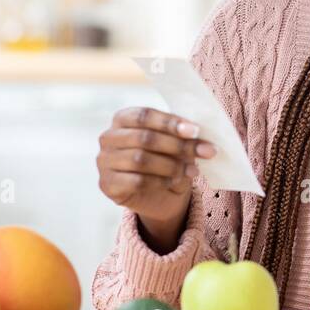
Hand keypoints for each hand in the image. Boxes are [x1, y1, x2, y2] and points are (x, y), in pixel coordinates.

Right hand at [96, 107, 215, 252]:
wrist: (158, 194)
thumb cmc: (166, 159)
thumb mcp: (176, 143)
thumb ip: (182, 134)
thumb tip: (196, 132)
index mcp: (123, 118)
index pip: (144, 115)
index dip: (169, 122)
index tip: (195, 131)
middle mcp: (109, 137)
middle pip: (144, 138)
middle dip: (178, 145)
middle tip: (205, 152)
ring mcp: (104, 161)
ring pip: (140, 160)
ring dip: (172, 166)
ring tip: (192, 170)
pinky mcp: (107, 184)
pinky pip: (136, 181)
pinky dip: (160, 181)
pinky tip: (175, 182)